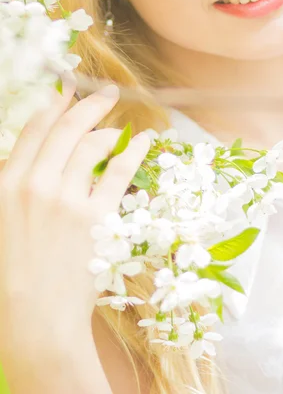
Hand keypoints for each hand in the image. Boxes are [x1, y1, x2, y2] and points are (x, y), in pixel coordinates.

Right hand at [0, 72, 149, 359]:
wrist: (33, 318)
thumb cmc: (9, 275)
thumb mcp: (1, 220)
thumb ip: (14, 186)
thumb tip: (36, 161)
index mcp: (6, 184)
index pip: (34, 130)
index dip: (54, 104)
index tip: (67, 89)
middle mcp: (34, 183)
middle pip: (66, 129)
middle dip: (88, 103)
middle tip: (105, 91)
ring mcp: (66, 199)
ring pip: (92, 145)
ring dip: (109, 127)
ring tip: (120, 123)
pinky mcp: (95, 217)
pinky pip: (119, 173)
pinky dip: (134, 151)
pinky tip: (143, 140)